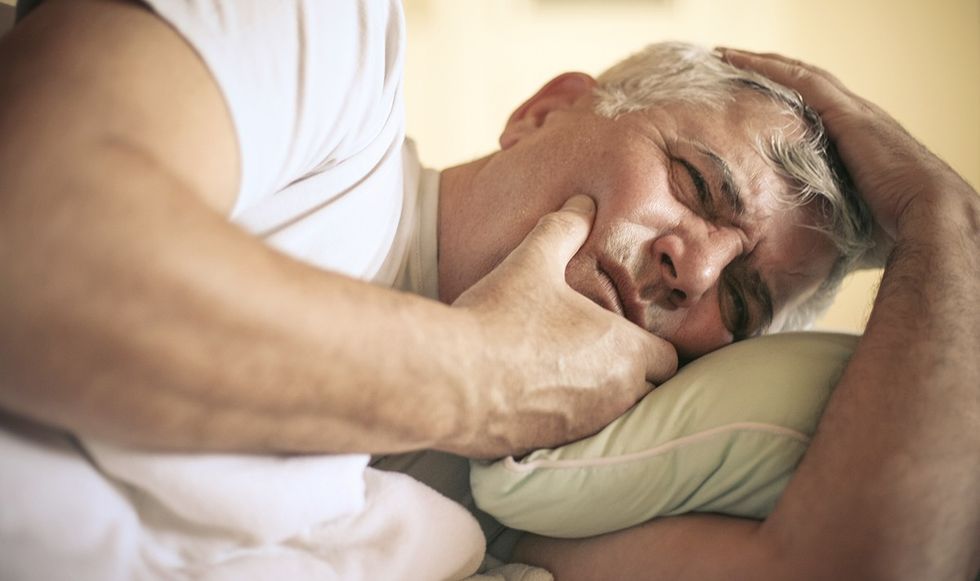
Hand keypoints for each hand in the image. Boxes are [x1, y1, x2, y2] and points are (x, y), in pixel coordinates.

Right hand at [451, 195, 677, 457]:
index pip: (670, 360)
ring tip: (567, 375)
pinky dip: (566, 420)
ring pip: (614, 417)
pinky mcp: (551, 447)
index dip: (653, 346)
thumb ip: (564, 229)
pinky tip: (535, 397)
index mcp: (625, 351)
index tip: (629, 335)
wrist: (450, 380)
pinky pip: (576, 436)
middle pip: (648, 393)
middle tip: (600, 354)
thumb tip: (583, 201)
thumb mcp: (532, 262)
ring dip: (602, 399)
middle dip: (634, 377)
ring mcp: (585, 428)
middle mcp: (616, 396)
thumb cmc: (499, 318)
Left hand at [719, 48, 975, 249]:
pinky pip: (801, 82)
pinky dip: (770, 69)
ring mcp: (854, 114)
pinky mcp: (847, 115)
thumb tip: (796, 252)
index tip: (754, 97)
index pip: (814, 110)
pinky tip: (741, 62)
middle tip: (733, 65)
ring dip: (763, 64)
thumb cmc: (893, 234)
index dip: (785, 99)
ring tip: (728, 56)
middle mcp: (858, 119)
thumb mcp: (848, 222)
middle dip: (771, 74)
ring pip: (801, 76)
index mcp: (859, 142)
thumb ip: (824, 223)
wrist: (929, 220)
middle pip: (806, 86)